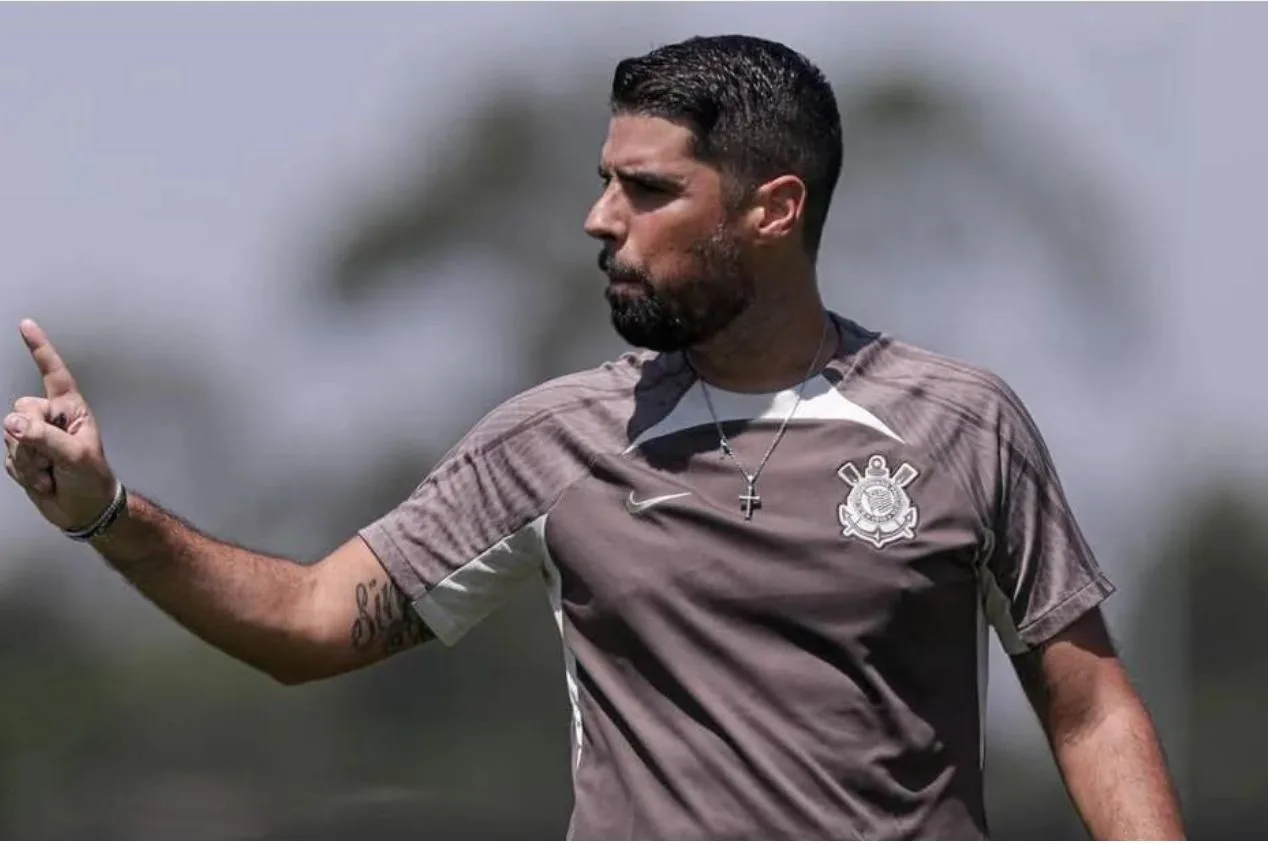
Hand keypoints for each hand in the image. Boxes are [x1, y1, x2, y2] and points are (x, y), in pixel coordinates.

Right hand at [4, 319, 116, 531]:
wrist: (84, 510)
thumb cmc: (91, 479)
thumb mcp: (75, 456)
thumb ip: (44, 438)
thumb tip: (12, 424)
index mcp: (70, 409)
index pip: (53, 374)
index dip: (40, 349)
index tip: (26, 325)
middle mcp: (50, 418)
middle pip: (21, 410)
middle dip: (32, 438)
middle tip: (53, 460)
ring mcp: (33, 437)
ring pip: (10, 437)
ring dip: (29, 461)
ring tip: (52, 472)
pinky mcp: (20, 455)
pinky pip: (8, 459)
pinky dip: (24, 474)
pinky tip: (42, 480)